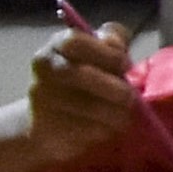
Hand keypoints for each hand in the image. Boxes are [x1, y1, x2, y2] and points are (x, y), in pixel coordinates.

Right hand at [26, 25, 138, 167]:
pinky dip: (102, 130)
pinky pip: (85, 130)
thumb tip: (116, 42)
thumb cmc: (82, 80)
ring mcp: (42, 99)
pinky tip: (105, 127)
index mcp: (57, 45)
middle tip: (130, 97)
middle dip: (117, 89)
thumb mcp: (98, 54)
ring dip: (115, 113)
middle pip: (83, 75)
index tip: (127, 65)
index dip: (108, 54)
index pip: (76, 41)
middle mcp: (44, 69)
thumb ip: (112, 41)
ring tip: (122, 114)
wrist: (44, 120)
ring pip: (89, 107)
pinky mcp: (46, 128)